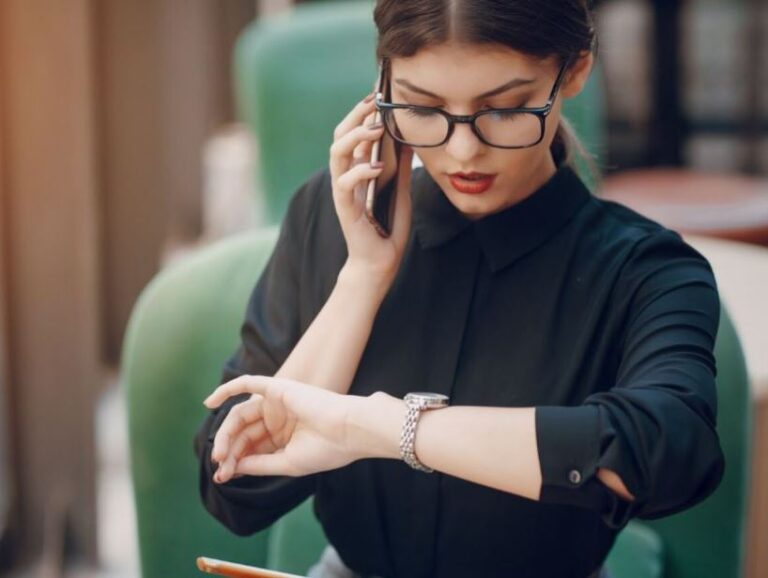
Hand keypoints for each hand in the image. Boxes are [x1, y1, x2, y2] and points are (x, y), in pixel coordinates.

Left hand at [204, 375, 364, 480]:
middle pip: (242, 433)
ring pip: (240, 415)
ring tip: (219, 453)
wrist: (349, 432)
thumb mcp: (287, 463)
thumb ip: (259, 464)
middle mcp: (278, 419)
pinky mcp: (278, 388)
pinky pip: (248, 383)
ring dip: (225, 433)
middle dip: (228, 450)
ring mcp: (277, 403)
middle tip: (220, 467)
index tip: (223, 478)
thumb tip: (231, 468)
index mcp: (283, 438)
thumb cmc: (326, 450)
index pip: (250, 448)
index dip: (234, 461)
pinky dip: (227, 389)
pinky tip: (208, 402)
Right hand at [330, 92, 414, 283]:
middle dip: (355, 115)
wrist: (378, 265)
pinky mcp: (345, 208)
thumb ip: (401, 167)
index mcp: (358, 171)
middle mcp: (346, 177)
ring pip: (337, 153)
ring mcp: (344, 192)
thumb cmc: (387, 230)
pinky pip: (345, 183)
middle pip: (340, 136)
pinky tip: (378, 167)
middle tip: (374, 101)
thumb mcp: (401, 192)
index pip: (353, 134)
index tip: (378, 94)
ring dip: (355, 136)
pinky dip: (360, 171)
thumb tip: (409, 139)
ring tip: (375, 127)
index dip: (363, 113)